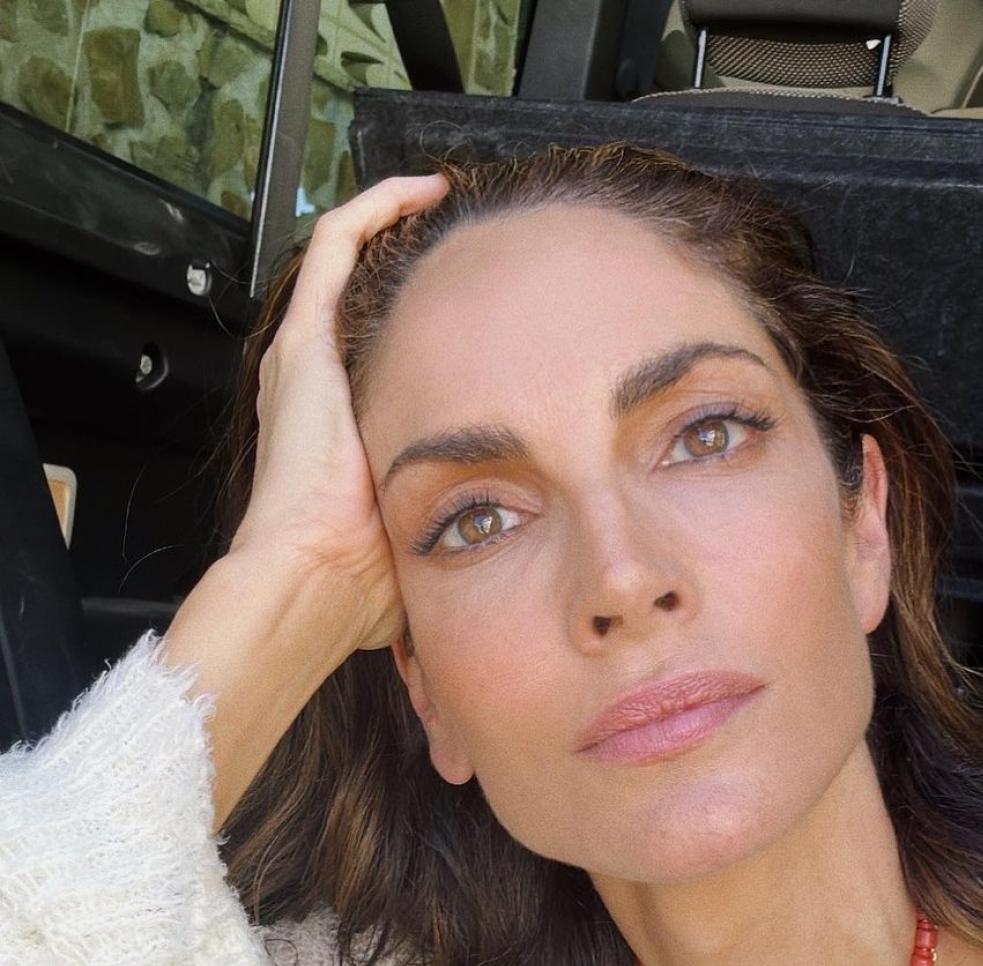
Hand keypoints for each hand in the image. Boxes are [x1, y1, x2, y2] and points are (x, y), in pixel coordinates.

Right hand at [228, 174, 448, 651]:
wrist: (316, 580)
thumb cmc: (360, 574)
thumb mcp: (416, 533)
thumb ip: (447, 517)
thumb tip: (501, 542)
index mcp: (336, 425)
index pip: (372, 342)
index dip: (417, 310)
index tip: (475, 297)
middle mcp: (312, 382)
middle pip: (357, 291)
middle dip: (406, 257)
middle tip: (464, 241)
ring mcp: (304, 357)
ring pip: (344, 254)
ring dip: (392, 220)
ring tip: (440, 200)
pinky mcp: (305, 341)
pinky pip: (336, 244)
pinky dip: (376, 209)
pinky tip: (421, 192)